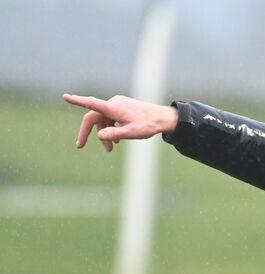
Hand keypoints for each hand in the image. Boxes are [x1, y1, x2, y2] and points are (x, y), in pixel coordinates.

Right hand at [62, 94, 177, 151]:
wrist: (162, 118)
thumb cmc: (148, 126)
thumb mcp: (131, 133)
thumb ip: (115, 134)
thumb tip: (99, 135)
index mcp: (114, 108)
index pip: (92, 104)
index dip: (77, 101)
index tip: (65, 96)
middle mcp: (113, 103)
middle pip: (94, 117)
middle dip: (89, 133)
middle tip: (80, 145)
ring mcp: (117, 104)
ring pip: (103, 120)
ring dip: (104, 134)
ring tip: (111, 148)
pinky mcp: (121, 107)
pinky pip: (110, 118)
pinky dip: (111, 128)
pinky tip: (117, 140)